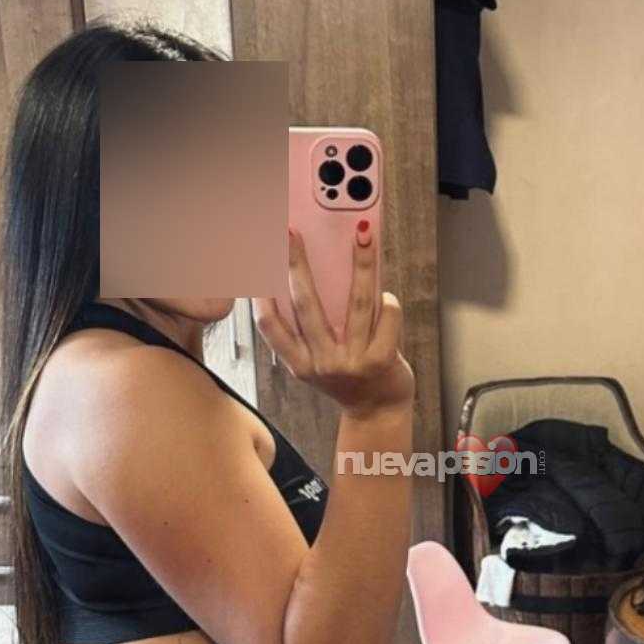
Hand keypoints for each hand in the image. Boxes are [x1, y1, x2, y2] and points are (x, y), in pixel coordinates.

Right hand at [253, 227, 414, 416]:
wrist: (378, 412)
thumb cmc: (350, 377)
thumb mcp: (320, 359)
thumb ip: (312, 328)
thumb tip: (308, 273)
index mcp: (299, 363)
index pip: (270, 326)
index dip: (260, 293)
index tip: (254, 260)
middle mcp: (321, 364)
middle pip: (306, 304)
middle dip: (297, 263)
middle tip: (291, 231)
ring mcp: (351, 363)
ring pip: (356, 303)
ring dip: (361, 264)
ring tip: (362, 235)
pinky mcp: (380, 361)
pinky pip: (386, 317)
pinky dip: (389, 300)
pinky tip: (386, 291)